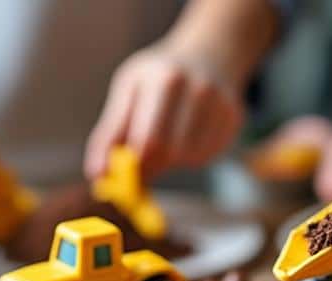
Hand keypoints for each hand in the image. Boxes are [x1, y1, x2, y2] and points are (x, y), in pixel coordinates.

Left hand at [85, 45, 244, 178]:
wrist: (207, 53)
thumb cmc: (158, 75)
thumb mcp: (128, 90)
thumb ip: (110, 133)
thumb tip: (98, 175)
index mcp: (166, 79)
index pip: (148, 140)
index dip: (133, 166)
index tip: (120, 176)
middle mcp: (199, 90)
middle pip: (170, 153)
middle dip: (151, 167)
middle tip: (140, 165)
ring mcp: (222, 105)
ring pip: (190, 159)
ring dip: (171, 161)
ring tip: (166, 136)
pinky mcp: (234, 120)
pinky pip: (207, 156)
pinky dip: (190, 156)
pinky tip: (187, 134)